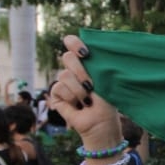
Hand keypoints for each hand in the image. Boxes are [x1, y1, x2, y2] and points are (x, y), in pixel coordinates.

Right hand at [51, 34, 123, 148]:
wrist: (101, 122)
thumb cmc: (107, 101)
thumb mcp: (105, 79)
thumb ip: (96, 63)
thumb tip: (89, 48)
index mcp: (86, 62)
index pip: (74, 44)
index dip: (74, 43)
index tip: (84, 52)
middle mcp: (73, 70)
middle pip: (68, 57)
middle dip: (81, 71)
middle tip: (91, 85)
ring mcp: (64, 82)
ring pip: (64, 75)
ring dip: (79, 89)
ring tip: (87, 100)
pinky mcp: (56, 94)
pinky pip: (58, 88)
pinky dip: (71, 97)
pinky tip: (78, 105)